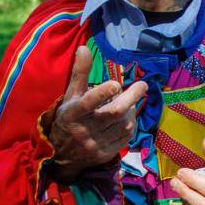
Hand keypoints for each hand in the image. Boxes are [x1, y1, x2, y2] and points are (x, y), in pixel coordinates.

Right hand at [48, 46, 147, 182]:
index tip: (116, 83)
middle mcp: (83, 130)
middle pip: (113, 113)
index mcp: (72, 114)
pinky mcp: (105, 154)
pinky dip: (131, 124)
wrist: (61, 156)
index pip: (88, 102)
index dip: (102, 92)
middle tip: (142, 85)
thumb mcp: (69, 97)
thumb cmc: (67, 119)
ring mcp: (95, 144)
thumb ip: (79, 74)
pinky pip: (125, 137)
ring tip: (131, 101)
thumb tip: (84, 48)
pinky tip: (128, 117)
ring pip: (123, 124)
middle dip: (131, 97)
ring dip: (131, 110)